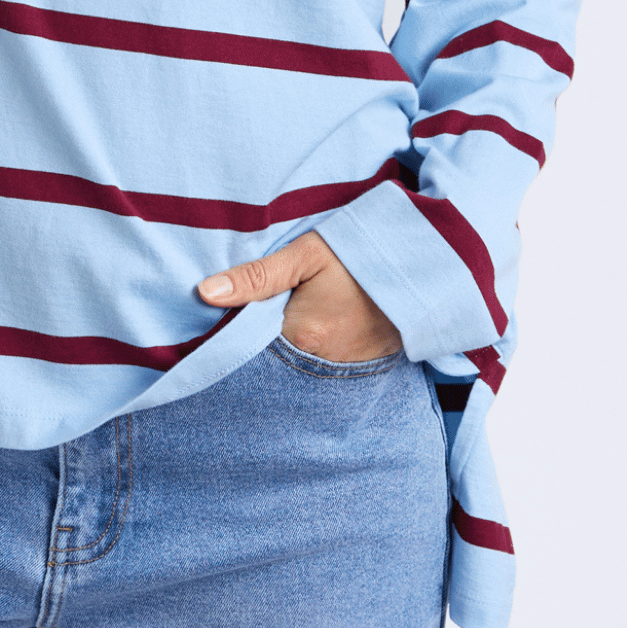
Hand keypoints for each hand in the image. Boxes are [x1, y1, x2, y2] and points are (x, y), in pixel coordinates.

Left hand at [198, 232, 401, 362]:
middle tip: (251, 318)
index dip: (231, 329)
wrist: (421, 270)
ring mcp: (340, 371)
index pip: (245, 342)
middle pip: (268, 359)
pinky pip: (318, 370)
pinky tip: (306, 336)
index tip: (215, 321)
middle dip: (254, 343)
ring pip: (292, 366)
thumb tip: (205, 293)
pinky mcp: (358, 371)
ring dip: (280, 351)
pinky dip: (306, 357)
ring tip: (281, 324)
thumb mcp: (307, 255)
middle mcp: (317, 363)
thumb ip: (256, 276)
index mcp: (299, 335)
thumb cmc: (360, 256)